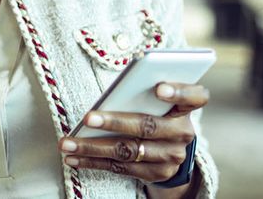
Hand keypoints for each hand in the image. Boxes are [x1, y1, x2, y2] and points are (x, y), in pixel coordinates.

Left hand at [58, 83, 208, 186]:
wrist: (168, 147)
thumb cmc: (153, 111)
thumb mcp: (155, 100)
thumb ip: (142, 92)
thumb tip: (112, 91)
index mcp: (186, 108)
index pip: (194, 97)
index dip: (179, 92)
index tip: (159, 88)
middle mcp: (183, 133)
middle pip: (148, 126)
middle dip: (115, 122)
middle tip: (88, 118)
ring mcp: (171, 156)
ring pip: (129, 150)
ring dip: (93, 147)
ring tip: (68, 143)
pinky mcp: (156, 174)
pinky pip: (121, 167)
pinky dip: (94, 162)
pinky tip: (74, 158)